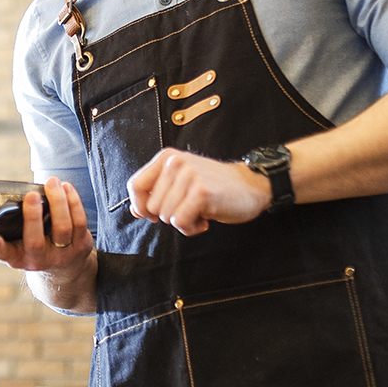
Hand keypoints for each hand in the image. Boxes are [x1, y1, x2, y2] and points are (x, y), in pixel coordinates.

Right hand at [0, 177, 92, 274]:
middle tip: (31, 195)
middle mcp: (39, 259)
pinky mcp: (81, 246)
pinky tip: (66, 187)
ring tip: (52, 182)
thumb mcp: (18, 245)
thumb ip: (8, 230)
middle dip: (33, 217)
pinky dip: (73, 201)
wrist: (64, 269)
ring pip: (62, 227)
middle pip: (36, 241)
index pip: (4, 255)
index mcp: (18, 258)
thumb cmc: (35, 248)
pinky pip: (80, 221)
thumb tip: (2, 202)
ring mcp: (62, 254)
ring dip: (58, 201)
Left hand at [127, 147, 272, 235]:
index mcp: (166, 158)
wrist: (252, 185)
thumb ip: (157, 193)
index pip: (135, 185)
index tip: (152, 214)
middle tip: (189, 209)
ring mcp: (188, 176)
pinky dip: (191, 228)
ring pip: (165, 216)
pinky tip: (205, 220)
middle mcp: (175, 163)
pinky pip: (180, 222)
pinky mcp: (201, 192)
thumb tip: (135, 210)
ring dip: (183, 222)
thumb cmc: (214, 187)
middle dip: (168, 216)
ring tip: (200, 212)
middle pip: (150, 206)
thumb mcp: (181, 183)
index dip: (140, 206)